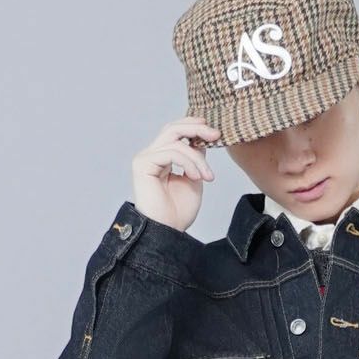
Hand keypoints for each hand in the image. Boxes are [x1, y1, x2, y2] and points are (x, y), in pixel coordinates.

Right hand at [131, 117, 223, 234]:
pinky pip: (171, 152)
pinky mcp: (143, 164)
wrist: (167, 232)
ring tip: (207, 176)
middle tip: (216, 135)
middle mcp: (151, 155)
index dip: (194, 126)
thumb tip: (201, 140)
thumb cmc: (178, 212)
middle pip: (173, 128)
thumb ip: (196, 159)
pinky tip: (196, 177)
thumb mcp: (194, 180)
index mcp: (162, 158)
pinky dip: (188, 163)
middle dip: (197, 128)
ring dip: (197, 158)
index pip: (175, 132)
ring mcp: (146, 158)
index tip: (214, 133)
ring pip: (176, 141)